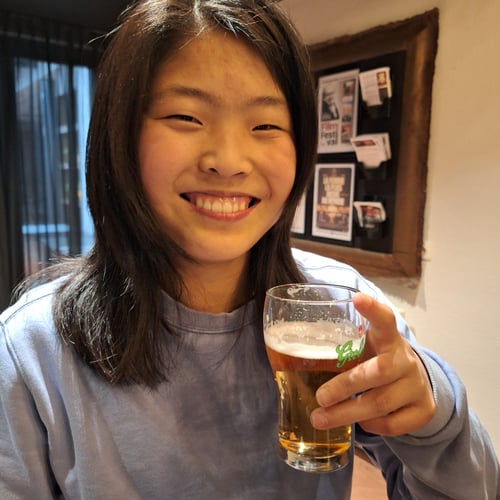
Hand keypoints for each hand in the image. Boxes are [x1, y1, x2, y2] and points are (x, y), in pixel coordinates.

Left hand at [310, 293, 435, 436]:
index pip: (385, 319)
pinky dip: (372, 426)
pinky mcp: (424, 409)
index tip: (357, 299)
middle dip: (345, 386)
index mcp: (387, 337)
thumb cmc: (376, 361)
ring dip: (347, 413)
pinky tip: (359, 422)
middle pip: (377, 371)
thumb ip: (340, 346)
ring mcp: (417, 385)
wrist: (415, 382)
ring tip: (319, 418)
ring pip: (381, 402)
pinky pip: (393, 424)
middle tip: (319, 397)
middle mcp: (405, 359)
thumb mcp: (364, 347)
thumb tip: (284, 354)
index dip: (373, 309)